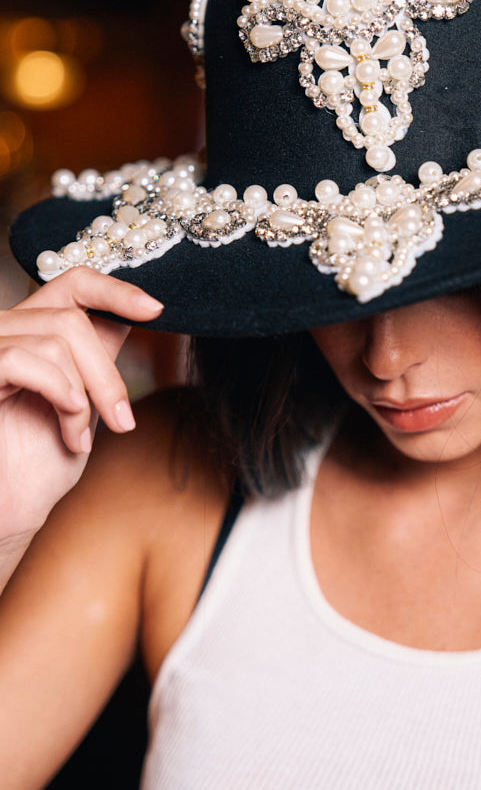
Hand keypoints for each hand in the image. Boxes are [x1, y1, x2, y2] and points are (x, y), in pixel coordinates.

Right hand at [0, 269, 162, 550]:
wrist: (9, 506)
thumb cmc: (40, 458)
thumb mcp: (83, 397)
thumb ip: (97, 353)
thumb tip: (134, 312)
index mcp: (32, 328)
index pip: (74, 282)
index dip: (115, 289)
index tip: (156, 310)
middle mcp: (5, 328)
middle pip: (73, 318)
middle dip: (107, 374)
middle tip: (122, 421)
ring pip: (56, 340)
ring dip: (83, 396)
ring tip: (78, 438)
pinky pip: (24, 360)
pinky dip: (58, 393)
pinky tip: (67, 425)